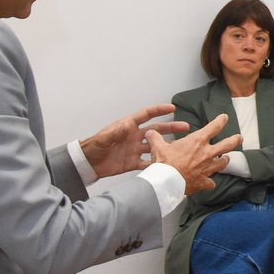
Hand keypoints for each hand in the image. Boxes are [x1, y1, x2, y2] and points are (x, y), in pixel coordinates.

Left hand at [80, 104, 195, 178]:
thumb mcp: (103, 138)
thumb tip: (127, 126)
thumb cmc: (93, 146)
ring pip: (155, 147)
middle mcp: (134, 136)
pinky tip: (167, 166)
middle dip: (171, 128)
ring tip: (181, 147)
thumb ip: (115, 132)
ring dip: (167, 147)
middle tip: (185, 127)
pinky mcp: (133, 163)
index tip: (172, 107)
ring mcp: (135, 150)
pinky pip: (148, 163)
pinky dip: (157, 164)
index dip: (159, 110)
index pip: (146, 115)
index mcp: (128, 126)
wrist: (88, 163)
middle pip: (156, 130)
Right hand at [145, 113, 242, 193]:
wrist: (166, 183)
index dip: (220, 121)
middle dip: (235, 140)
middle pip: (227, 145)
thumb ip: (156, 138)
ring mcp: (207, 169)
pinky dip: (210, 182)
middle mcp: (206, 154)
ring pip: (222, 163)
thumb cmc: (164, 164)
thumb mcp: (158, 147)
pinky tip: (209, 182)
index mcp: (197, 142)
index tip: (224, 117)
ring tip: (226, 159)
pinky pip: (210, 182)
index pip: (214, 127)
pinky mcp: (204, 182)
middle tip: (239, 138)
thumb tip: (150, 132)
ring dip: (224, 160)